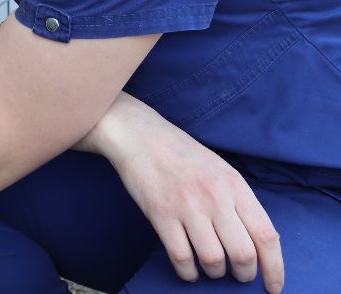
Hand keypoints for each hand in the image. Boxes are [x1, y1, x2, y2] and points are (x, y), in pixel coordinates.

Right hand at [87, 95, 283, 292]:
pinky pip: (181, 257)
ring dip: (215, 273)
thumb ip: (239, 202)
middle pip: (243, 254)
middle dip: (244, 274)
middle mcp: (215, 197)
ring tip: (211, 269)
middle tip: (237, 275)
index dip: (274, 268)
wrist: (140, 136)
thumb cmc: (183, 155)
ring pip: (213, 260)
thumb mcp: (221, 171)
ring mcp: (187, 206)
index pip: (266, 236)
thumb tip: (256, 243)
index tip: (273, 287)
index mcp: (235, 186)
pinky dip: (188, 273)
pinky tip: (188, 270)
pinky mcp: (161, 214)